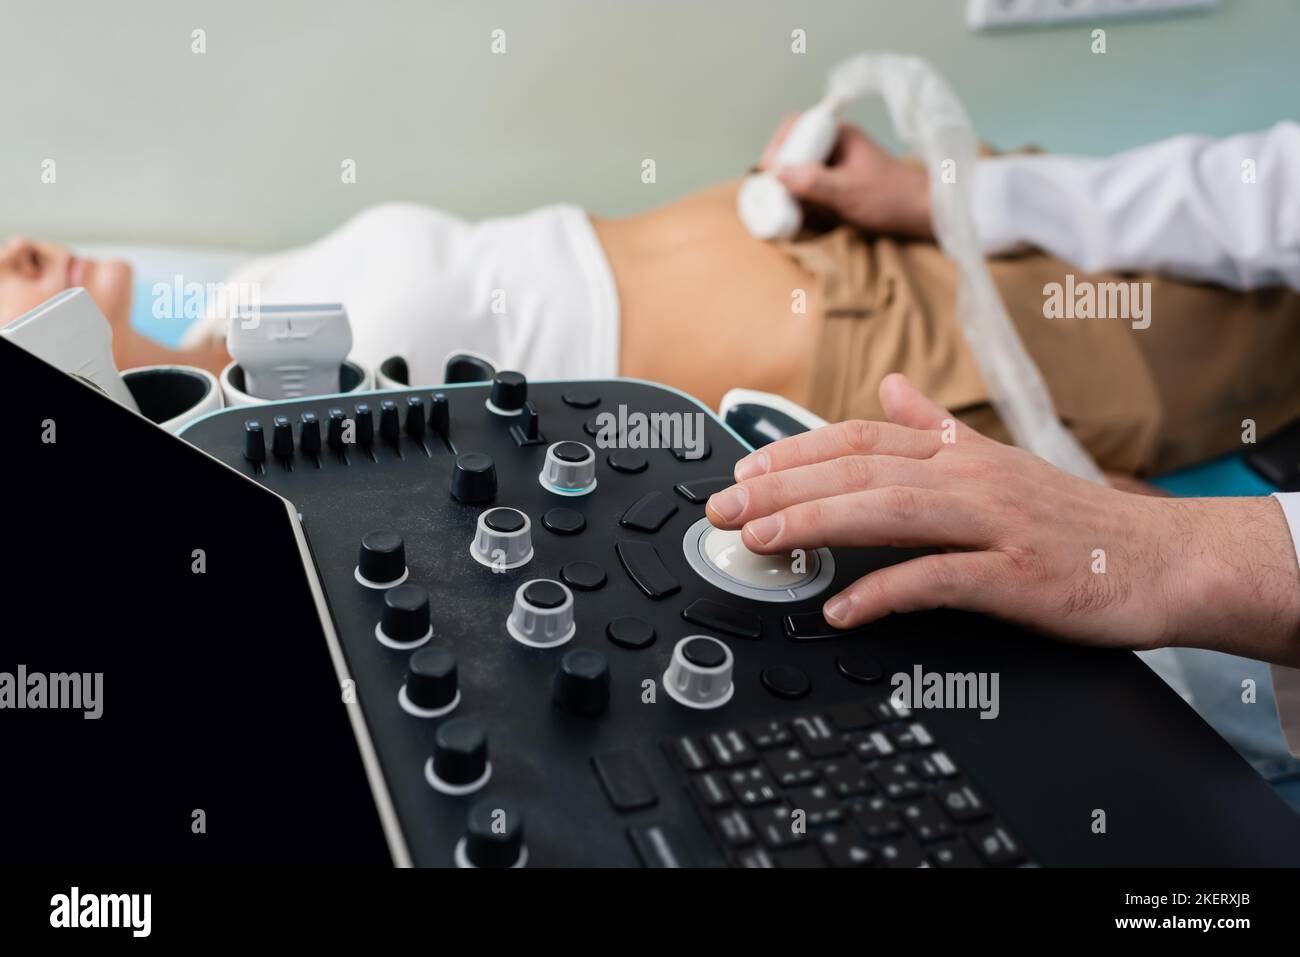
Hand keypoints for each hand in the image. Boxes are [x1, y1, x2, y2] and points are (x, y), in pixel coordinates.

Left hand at [705, 375, 1299, 665]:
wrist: (1165, 560)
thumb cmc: (1074, 520)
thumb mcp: (999, 462)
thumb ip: (936, 428)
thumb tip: (889, 387)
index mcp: (960, 453)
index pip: (860, 440)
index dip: (796, 453)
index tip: (744, 473)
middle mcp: (971, 478)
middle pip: (860, 472)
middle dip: (783, 488)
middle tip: (723, 510)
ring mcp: (994, 524)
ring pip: (890, 512)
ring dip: (816, 525)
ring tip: (760, 541)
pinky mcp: (1018, 576)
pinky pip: (939, 580)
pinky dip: (884, 592)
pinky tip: (840, 607)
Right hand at [758, 116, 932, 239]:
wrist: (922, 213)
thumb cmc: (890, 199)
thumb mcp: (847, 193)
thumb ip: (812, 182)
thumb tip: (776, 173)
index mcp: (839, 135)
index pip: (797, 126)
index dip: (778, 146)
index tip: (768, 172)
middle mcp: (836, 145)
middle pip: (795, 147)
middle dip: (780, 169)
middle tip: (771, 191)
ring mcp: (838, 163)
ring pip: (801, 167)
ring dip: (790, 185)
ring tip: (782, 203)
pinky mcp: (840, 182)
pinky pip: (811, 184)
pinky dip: (802, 196)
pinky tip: (799, 211)